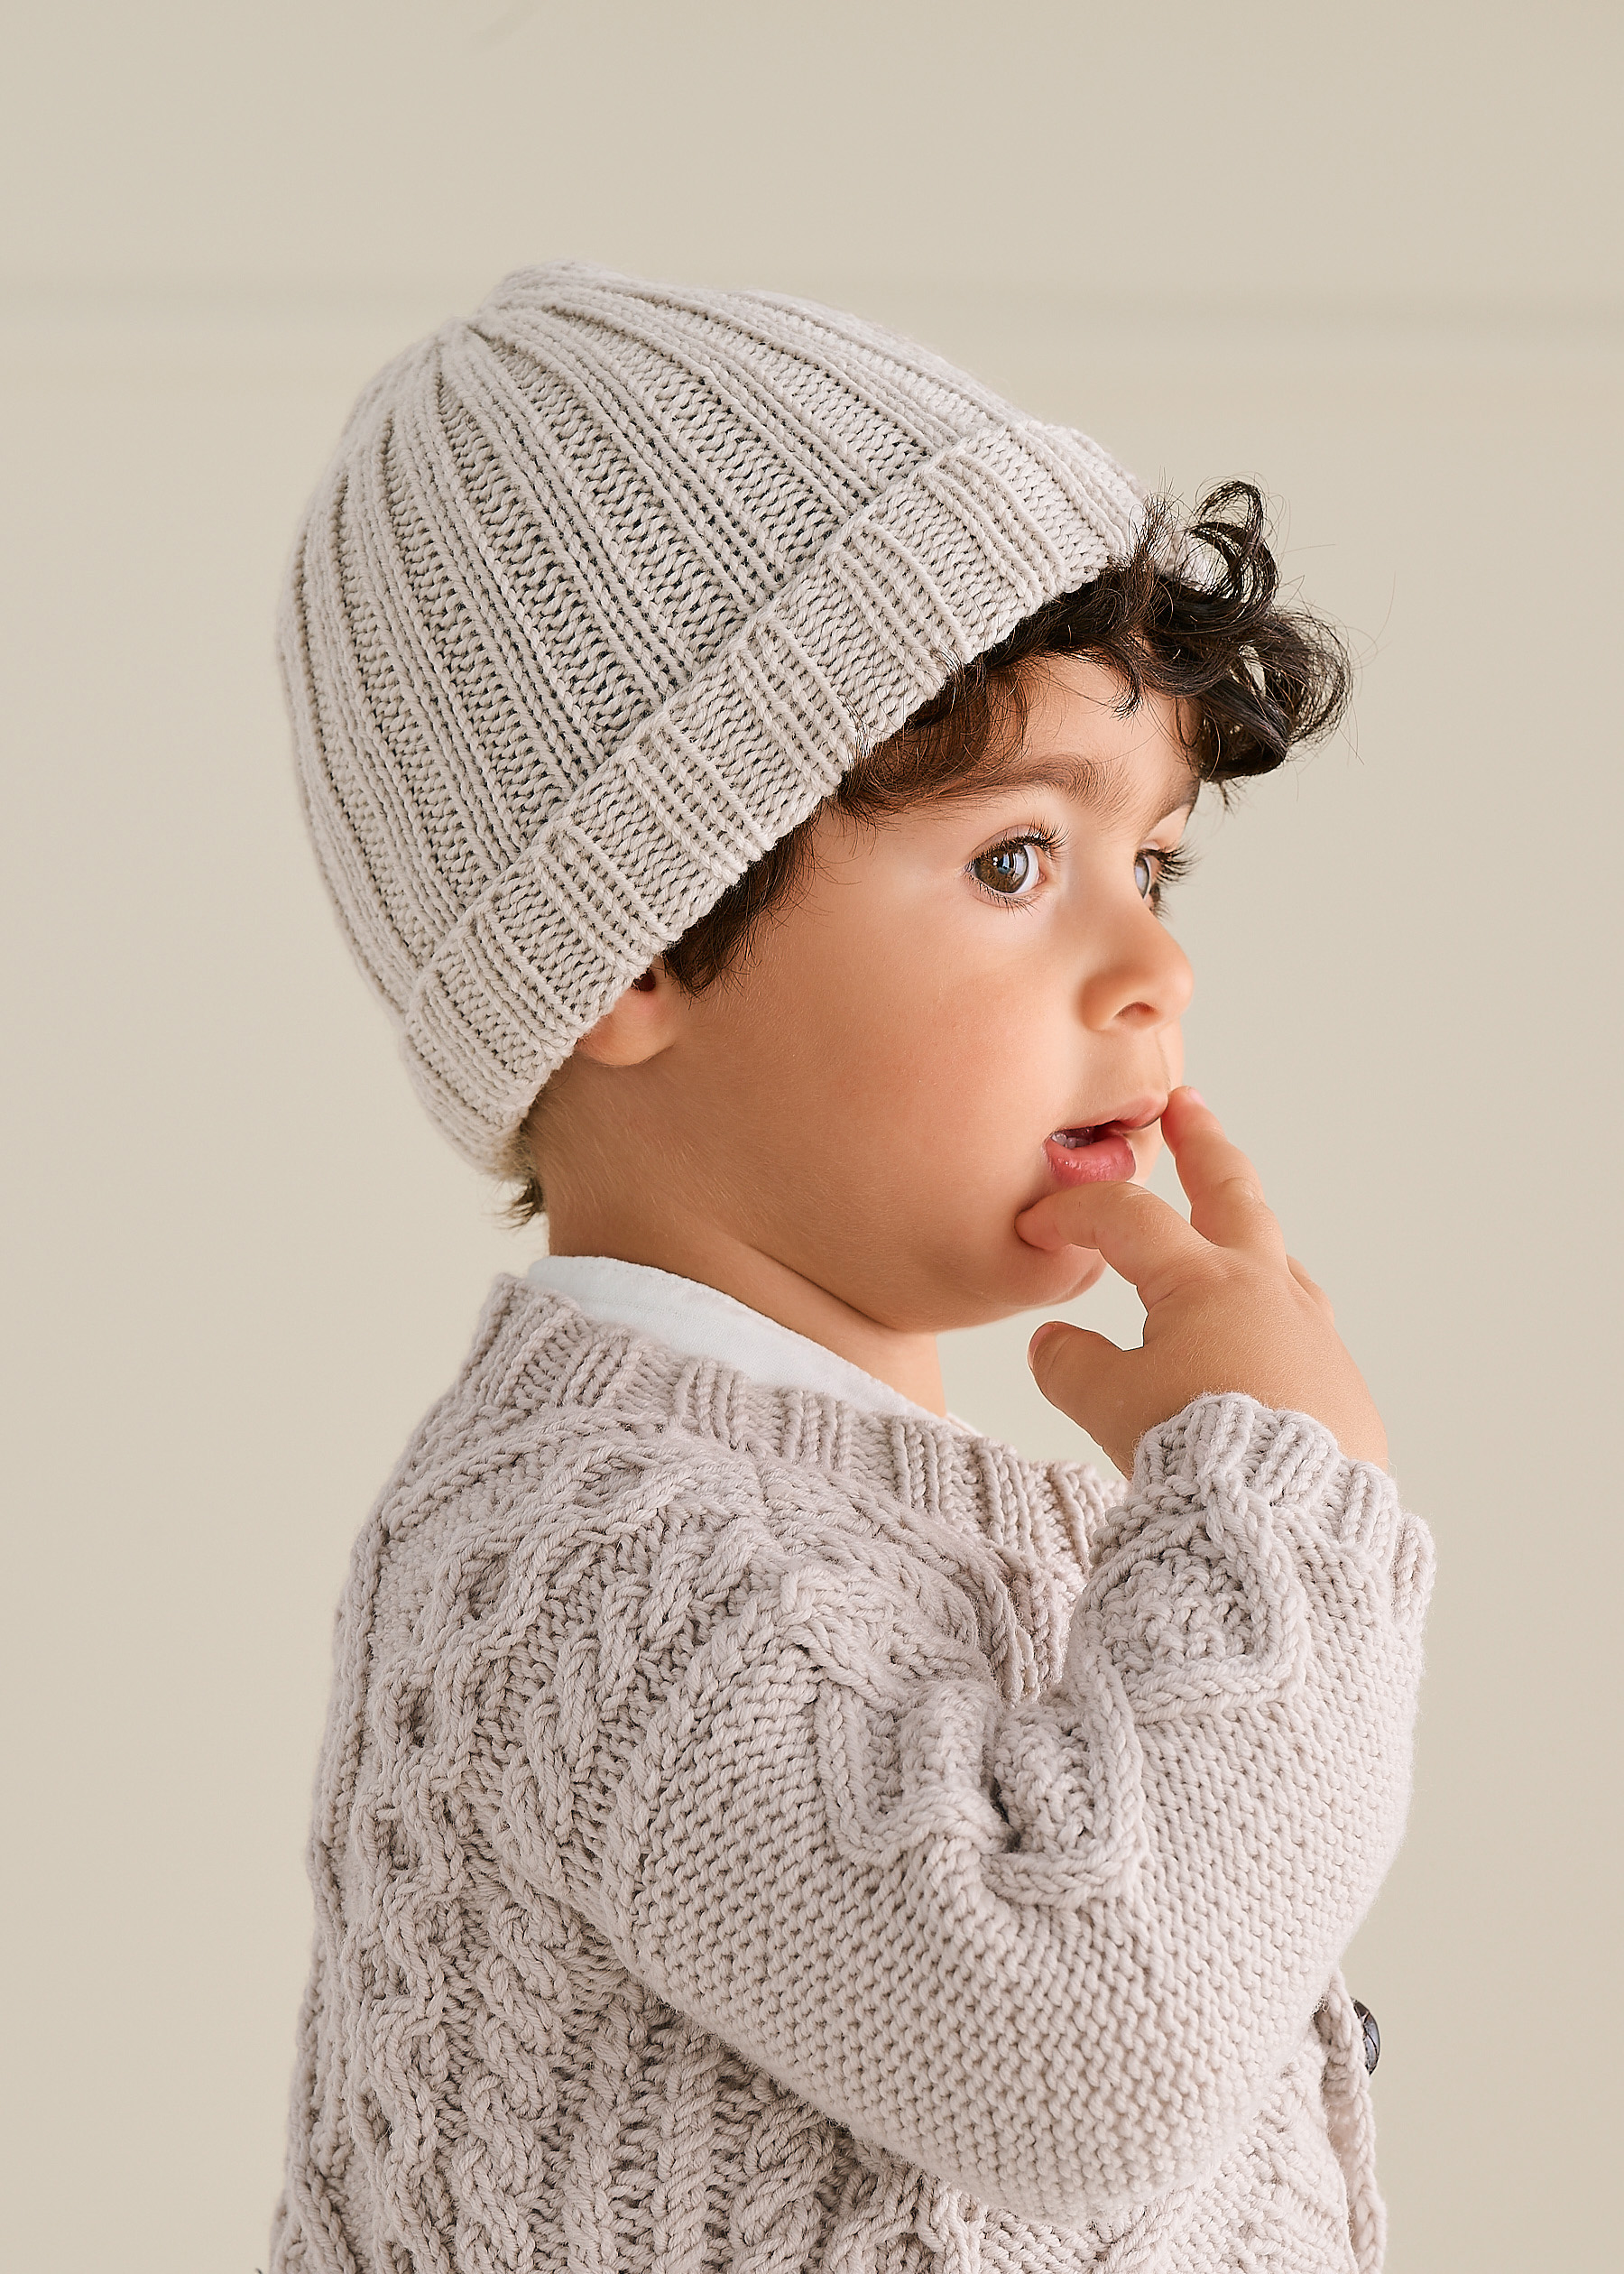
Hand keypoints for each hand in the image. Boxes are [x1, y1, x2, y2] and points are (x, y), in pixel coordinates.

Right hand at [1016, 1088, 1386, 1472]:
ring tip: (1226, 1223)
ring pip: (1277, 1257)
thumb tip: (1052, 1342)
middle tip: (1187, 1107)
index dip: (1075, 1212)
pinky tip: (1259, 1331)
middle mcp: (1264, 1290)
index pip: (1127, 1219)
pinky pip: (1299, 1322)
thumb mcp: (1108, 1407)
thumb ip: (1071, 1365)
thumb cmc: (1199, 1451)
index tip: (1037, 1224)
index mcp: (1202, 1282)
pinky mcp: (1337, 1382)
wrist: (1289, 1517)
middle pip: (1232, 1193)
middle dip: (1202, 1145)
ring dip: (1244, 1228)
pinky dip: (1269, 1307)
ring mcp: (1311, 1332)